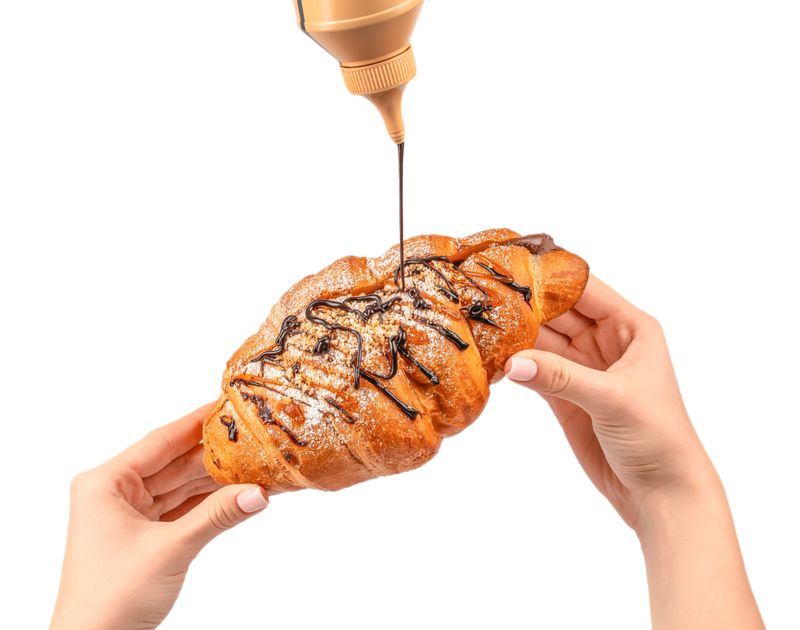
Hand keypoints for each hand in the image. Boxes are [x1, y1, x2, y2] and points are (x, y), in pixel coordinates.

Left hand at [51, 404, 268, 629]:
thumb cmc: (111, 598)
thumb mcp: (170, 549)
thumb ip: (217, 516)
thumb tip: (259, 492)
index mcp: (105, 483)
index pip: (160, 440)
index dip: (196, 422)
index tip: (226, 404)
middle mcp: (114, 493)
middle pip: (174, 462)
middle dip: (214, 454)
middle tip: (251, 436)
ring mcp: (129, 515)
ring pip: (181, 486)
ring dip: (215, 480)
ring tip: (253, 464)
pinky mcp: (143, 536)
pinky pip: (181, 509)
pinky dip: (208, 503)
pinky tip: (237, 493)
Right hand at [504, 276, 763, 628]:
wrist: (662, 494)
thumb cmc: (658, 438)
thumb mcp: (613, 399)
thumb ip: (562, 378)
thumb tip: (513, 362)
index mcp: (630, 328)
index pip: (585, 289)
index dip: (551, 276)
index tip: (512, 264)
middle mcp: (607, 342)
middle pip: (559, 312)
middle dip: (526, 304)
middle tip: (484, 293)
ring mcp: (585, 369)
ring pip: (544, 341)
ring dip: (516, 334)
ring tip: (480, 323)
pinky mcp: (567, 396)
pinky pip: (537, 370)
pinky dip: (516, 365)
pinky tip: (492, 357)